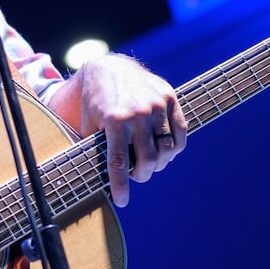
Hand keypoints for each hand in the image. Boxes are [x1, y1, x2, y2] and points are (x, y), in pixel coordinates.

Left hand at [71, 54, 186, 207]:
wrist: (110, 67)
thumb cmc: (96, 101)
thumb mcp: (89, 124)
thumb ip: (95, 148)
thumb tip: (97, 180)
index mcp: (115, 120)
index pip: (119, 162)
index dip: (121, 186)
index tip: (122, 201)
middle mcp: (138, 113)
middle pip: (148, 160)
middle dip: (142, 175)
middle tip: (136, 175)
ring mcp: (157, 105)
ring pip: (167, 149)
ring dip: (160, 164)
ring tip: (150, 163)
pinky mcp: (170, 98)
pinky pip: (180, 133)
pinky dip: (174, 148)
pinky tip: (164, 151)